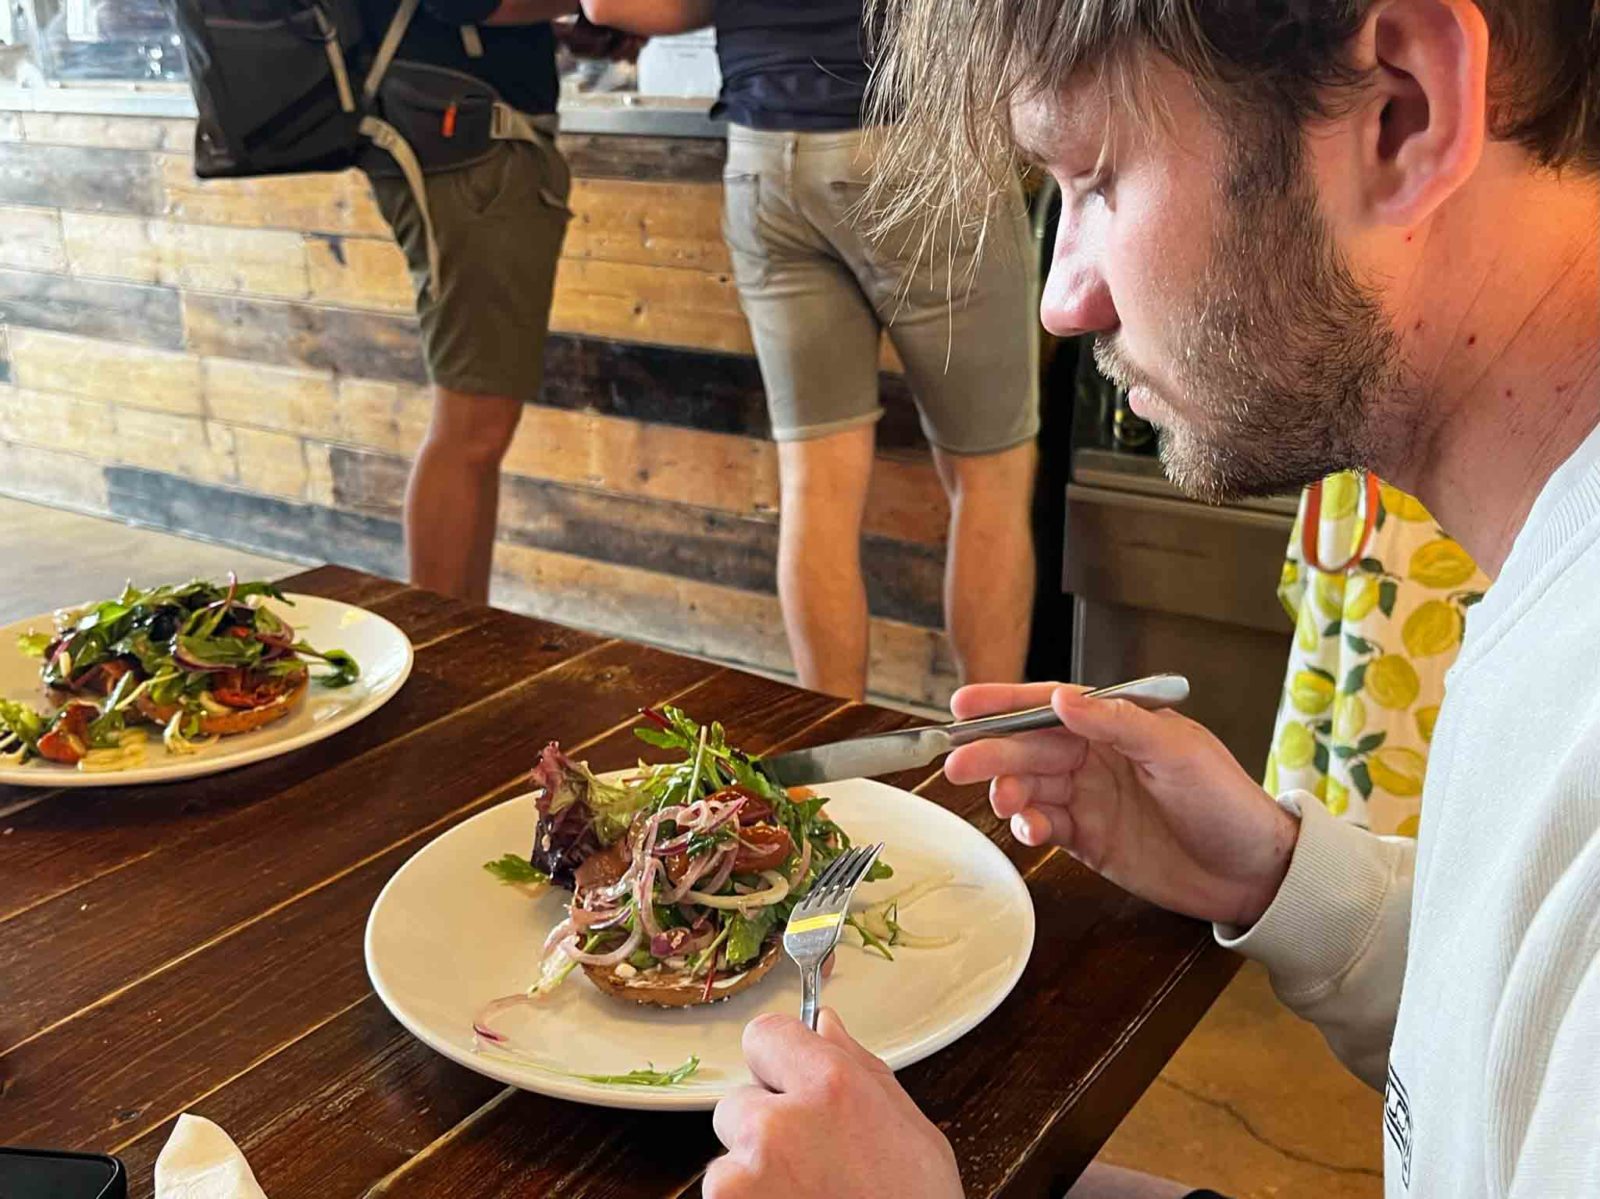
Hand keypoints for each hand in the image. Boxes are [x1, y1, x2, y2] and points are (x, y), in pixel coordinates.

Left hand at [706, 1010, 961, 1198]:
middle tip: (811, 1169)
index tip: (788, 1085)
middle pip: (738, 1103)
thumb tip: (826, 1024)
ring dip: (752, 1181)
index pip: (764, 1035)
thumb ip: (862, 1070)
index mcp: (832, 1087)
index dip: (777, 1062)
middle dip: (763, 1133)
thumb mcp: (915, 1134)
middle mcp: (780, 1123)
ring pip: (726, 1162)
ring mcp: (745, 1176)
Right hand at [944, 683, 1297, 926]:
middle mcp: (1097, 756)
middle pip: (1030, 747)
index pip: (1051, 705)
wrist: (1254, 874)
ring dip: (1009, 791)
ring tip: (1007, 803)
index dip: (1004, 704)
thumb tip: (1063, 697)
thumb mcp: (1178, 752)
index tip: (963, 705)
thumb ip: (1117, 723)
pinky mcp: (1088, 839)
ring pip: (1030, 786)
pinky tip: (1030, 830)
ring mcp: (1089, 798)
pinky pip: (1044, 824)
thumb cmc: (1226, 801)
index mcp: (1117, 724)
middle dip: (992, 752)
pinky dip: (1029, 825)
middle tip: (958, 764)